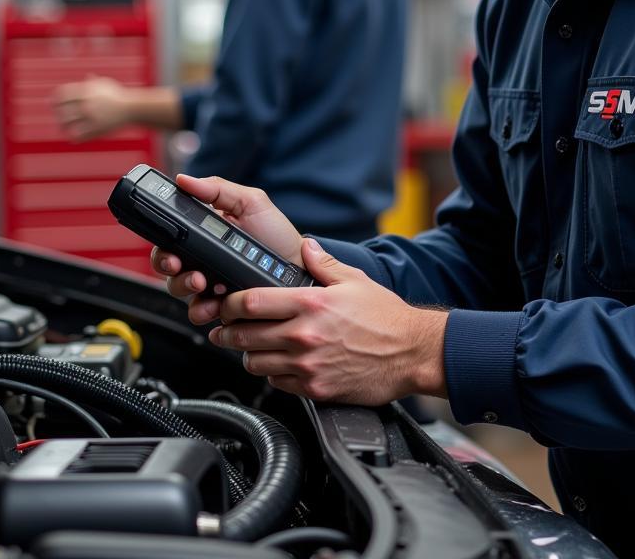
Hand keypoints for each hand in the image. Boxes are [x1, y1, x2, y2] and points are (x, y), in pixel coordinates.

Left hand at [53, 77, 129, 140]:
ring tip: (63, 128)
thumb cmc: (118, 95)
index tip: (54, 103)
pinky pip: (79, 135)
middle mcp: (87, 103)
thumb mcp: (105, 84)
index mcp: (87, 91)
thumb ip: (92, 82)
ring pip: (69, 124)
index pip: (62, 94)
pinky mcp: (97, 129)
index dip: (55, 99)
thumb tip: (86, 77)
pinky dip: (73, 137)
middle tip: (58, 117)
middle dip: (58, 114)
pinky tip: (73, 136)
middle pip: (63, 110)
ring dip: (63, 126)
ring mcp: (92, 117)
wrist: (133, 108)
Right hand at [150, 174, 304, 323]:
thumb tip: (184, 179)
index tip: (170, 250)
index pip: (169, 238)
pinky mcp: (219, 304)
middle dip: (168, 267)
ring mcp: (209, 283)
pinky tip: (216, 303)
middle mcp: (201, 258)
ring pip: (178, 289)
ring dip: (184, 287)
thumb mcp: (251, 203)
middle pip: (166, 264)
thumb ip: (218, 189)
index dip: (163, 244)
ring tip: (203, 283)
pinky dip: (201, 309)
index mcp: (204, 232)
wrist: (298, 268)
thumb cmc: (276, 234)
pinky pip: (198, 311)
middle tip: (182, 266)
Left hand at [205, 237, 448, 404]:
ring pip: (255, 363)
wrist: (411, 353)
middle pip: (244, 336)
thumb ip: (323, 263)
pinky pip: (276, 383)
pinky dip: (271, 373)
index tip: (226, 304)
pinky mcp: (315, 388)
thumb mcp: (354, 280)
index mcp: (310, 303)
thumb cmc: (386, 317)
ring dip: (248, 354)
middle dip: (227, 331)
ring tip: (251, 346)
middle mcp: (304, 335)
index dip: (230, 304)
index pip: (252, 302)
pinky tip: (278, 363)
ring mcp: (307, 365)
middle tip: (223, 328)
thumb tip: (306, 247)